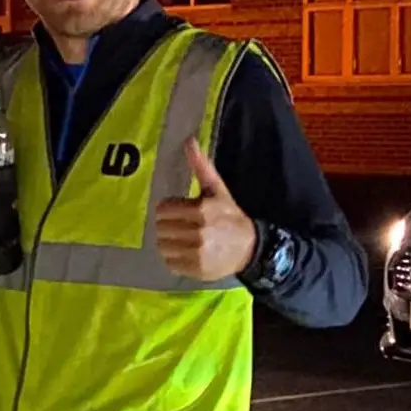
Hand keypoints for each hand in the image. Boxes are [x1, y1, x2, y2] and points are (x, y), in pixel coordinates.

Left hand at [155, 137, 257, 281]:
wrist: (250, 248)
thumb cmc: (229, 215)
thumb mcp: (217, 190)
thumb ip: (201, 166)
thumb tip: (189, 141)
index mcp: (201, 210)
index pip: (162, 210)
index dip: (168, 209)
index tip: (179, 211)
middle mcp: (198, 233)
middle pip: (160, 228)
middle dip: (167, 225)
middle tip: (180, 225)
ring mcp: (197, 254)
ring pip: (162, 246)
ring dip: (168, 242)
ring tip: (181, 238)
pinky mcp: (196, 270)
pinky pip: (169, 263)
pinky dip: (174, 258)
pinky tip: (186, 251)